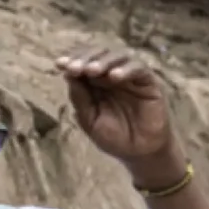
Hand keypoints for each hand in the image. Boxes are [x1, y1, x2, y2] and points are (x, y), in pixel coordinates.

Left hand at [58, 49, 181, 173]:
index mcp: (95, 83)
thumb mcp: (90, 121)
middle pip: (99, 54)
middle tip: (75, 68)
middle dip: (85, 58)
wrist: (139, 154)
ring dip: (103, 61)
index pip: (84, 63)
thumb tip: (68, 75)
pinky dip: (126, 69)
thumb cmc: (114, 138)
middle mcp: (112, 75)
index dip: (72, 60)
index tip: (60, 64)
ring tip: (92, 71)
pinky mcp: (148, 82)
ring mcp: (131, 77)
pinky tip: (114, 77)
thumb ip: (80, 99)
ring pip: (118, 56)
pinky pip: (138, 69)